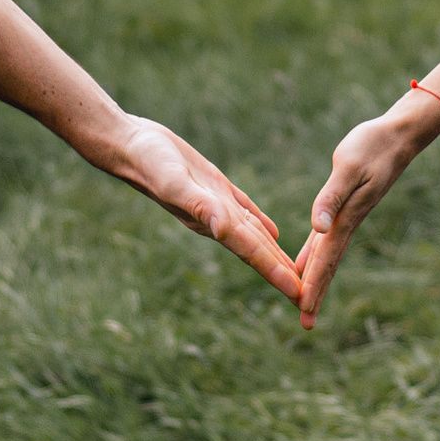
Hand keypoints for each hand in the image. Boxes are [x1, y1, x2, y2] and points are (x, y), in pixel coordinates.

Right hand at [106, 115, 300, 300]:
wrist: (130, 145)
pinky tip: (272, 233)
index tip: (300, 294)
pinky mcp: (214, 186)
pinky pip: (245, 211)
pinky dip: (261, 224)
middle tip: (309, 296)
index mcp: (213, 223)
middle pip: (258, 252)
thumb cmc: (149, 164)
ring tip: (296, 272)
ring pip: (255, 235)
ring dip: (275, 254)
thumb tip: (223, 228)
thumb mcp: (175, 183)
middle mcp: (217, 219)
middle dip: (283, 273)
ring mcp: (217, 203)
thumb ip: (199, 206)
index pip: (252, 253)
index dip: (277, 273)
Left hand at [295, 105, 430, 328]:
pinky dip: (315, 255)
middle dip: (316, 293)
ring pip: (327, 255)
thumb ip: (330, 197)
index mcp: (345, 218)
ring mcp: (347, 217)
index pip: (325, 258)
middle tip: (306, 324)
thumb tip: (317, 228)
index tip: (304, 310)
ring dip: (315, 279)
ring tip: (304, 303)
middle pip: (327, 265)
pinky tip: (306, 263)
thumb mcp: (347, 167)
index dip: (314, 284)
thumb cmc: (372, 146)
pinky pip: (326, 239)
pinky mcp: (345, 207)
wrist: (397, 136)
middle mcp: (345, 223)